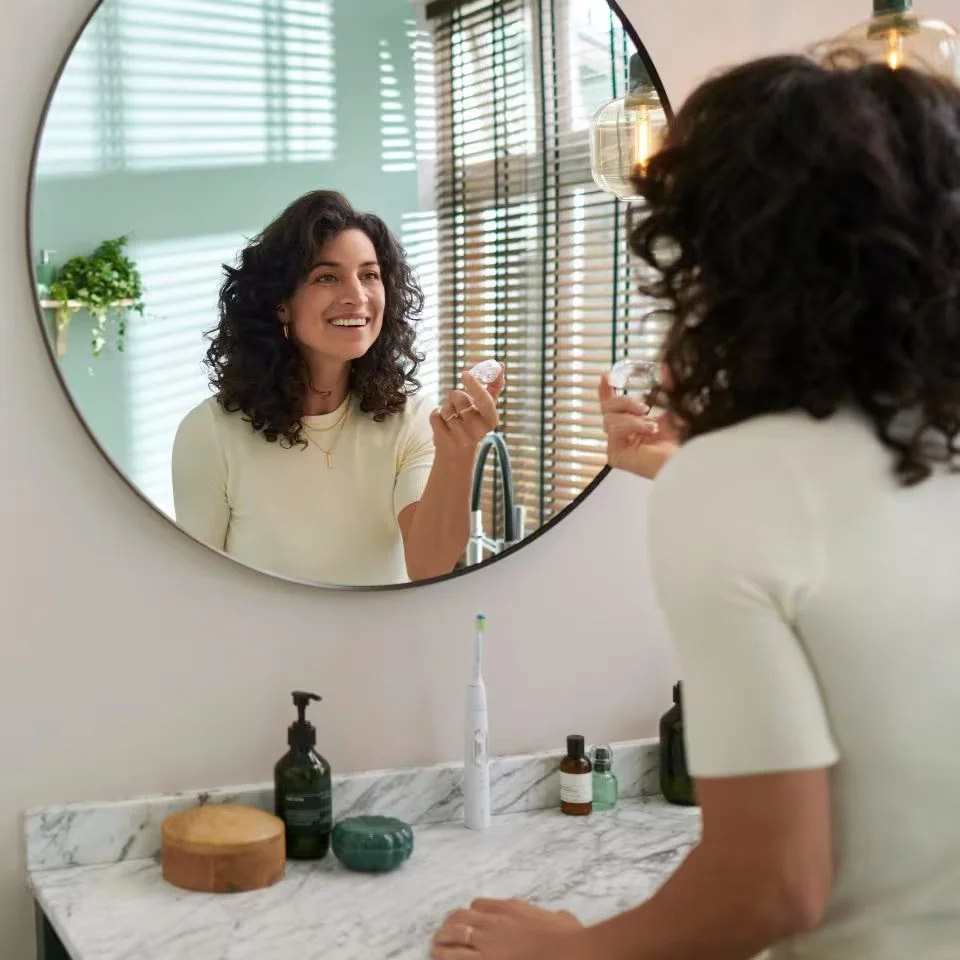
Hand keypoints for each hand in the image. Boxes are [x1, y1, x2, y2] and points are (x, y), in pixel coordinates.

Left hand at [430, 898, 587, 959]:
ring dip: (442, 941)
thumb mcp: (562, 919)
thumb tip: (563, 917)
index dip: (472, 911)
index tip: (470, 918)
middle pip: (461, 917)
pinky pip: (459, 959)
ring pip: (455, 936)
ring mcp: (488, 943)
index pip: (479, 904)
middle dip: (450, 924)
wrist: (565, 951)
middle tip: (442, 932)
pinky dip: (447, 958)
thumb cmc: (566, 937)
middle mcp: (494, 922)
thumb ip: (557, 917)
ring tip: (435, 947)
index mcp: (510, 908)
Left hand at [431, 366, 504, 461]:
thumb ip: (493, 386)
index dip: (475, 384)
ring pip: (446, 407)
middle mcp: (478, 431)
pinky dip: (436, 415)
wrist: (457, 452)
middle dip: (455, 395)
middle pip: (461, 399)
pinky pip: (435, 415)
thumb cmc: (472, 423)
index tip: (465, 373)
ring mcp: (461, 437)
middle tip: (456, 399)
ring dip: (446, 407)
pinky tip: (443, 425)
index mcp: (491, 420)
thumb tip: (501, 365)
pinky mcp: (443, 439)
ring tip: (452, 417)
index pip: (485, 399)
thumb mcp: (485, 408)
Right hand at [599, 372, 679, 479]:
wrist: (689, 461)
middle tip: (644, 406)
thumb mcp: (673, 406)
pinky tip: (648, 431)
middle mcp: (625, 435)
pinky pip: (614, 430)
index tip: (606, 376)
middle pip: (607, 408)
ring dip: (631, 416)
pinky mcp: (616, 455)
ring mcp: (619, 445)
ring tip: (652, 424)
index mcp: (636, 424)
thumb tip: (664, 368)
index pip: (614, 405)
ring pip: (608, 418)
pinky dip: (631, 425)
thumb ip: (667, 387)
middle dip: (623, 401)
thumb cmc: (685, 442)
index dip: (607, 390)